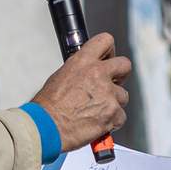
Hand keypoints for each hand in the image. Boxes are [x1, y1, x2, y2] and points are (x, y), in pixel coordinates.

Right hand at [31, 33, 131, 150]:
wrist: (46, 128)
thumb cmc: (48, 108)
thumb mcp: (59, 78)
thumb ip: (79, 72)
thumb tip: (86, 74)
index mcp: (82, 62)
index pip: (105, 41)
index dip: (109, 51)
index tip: (108, 58)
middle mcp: (98, 74)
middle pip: (124, 65)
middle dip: (121, 75)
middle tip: (113, 84)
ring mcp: (108, 94)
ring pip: (123, 96)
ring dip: (113, 103)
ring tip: (96, 111)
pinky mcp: (113, 113)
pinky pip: (121, 116)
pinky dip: (112, 122)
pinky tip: (98, 122)